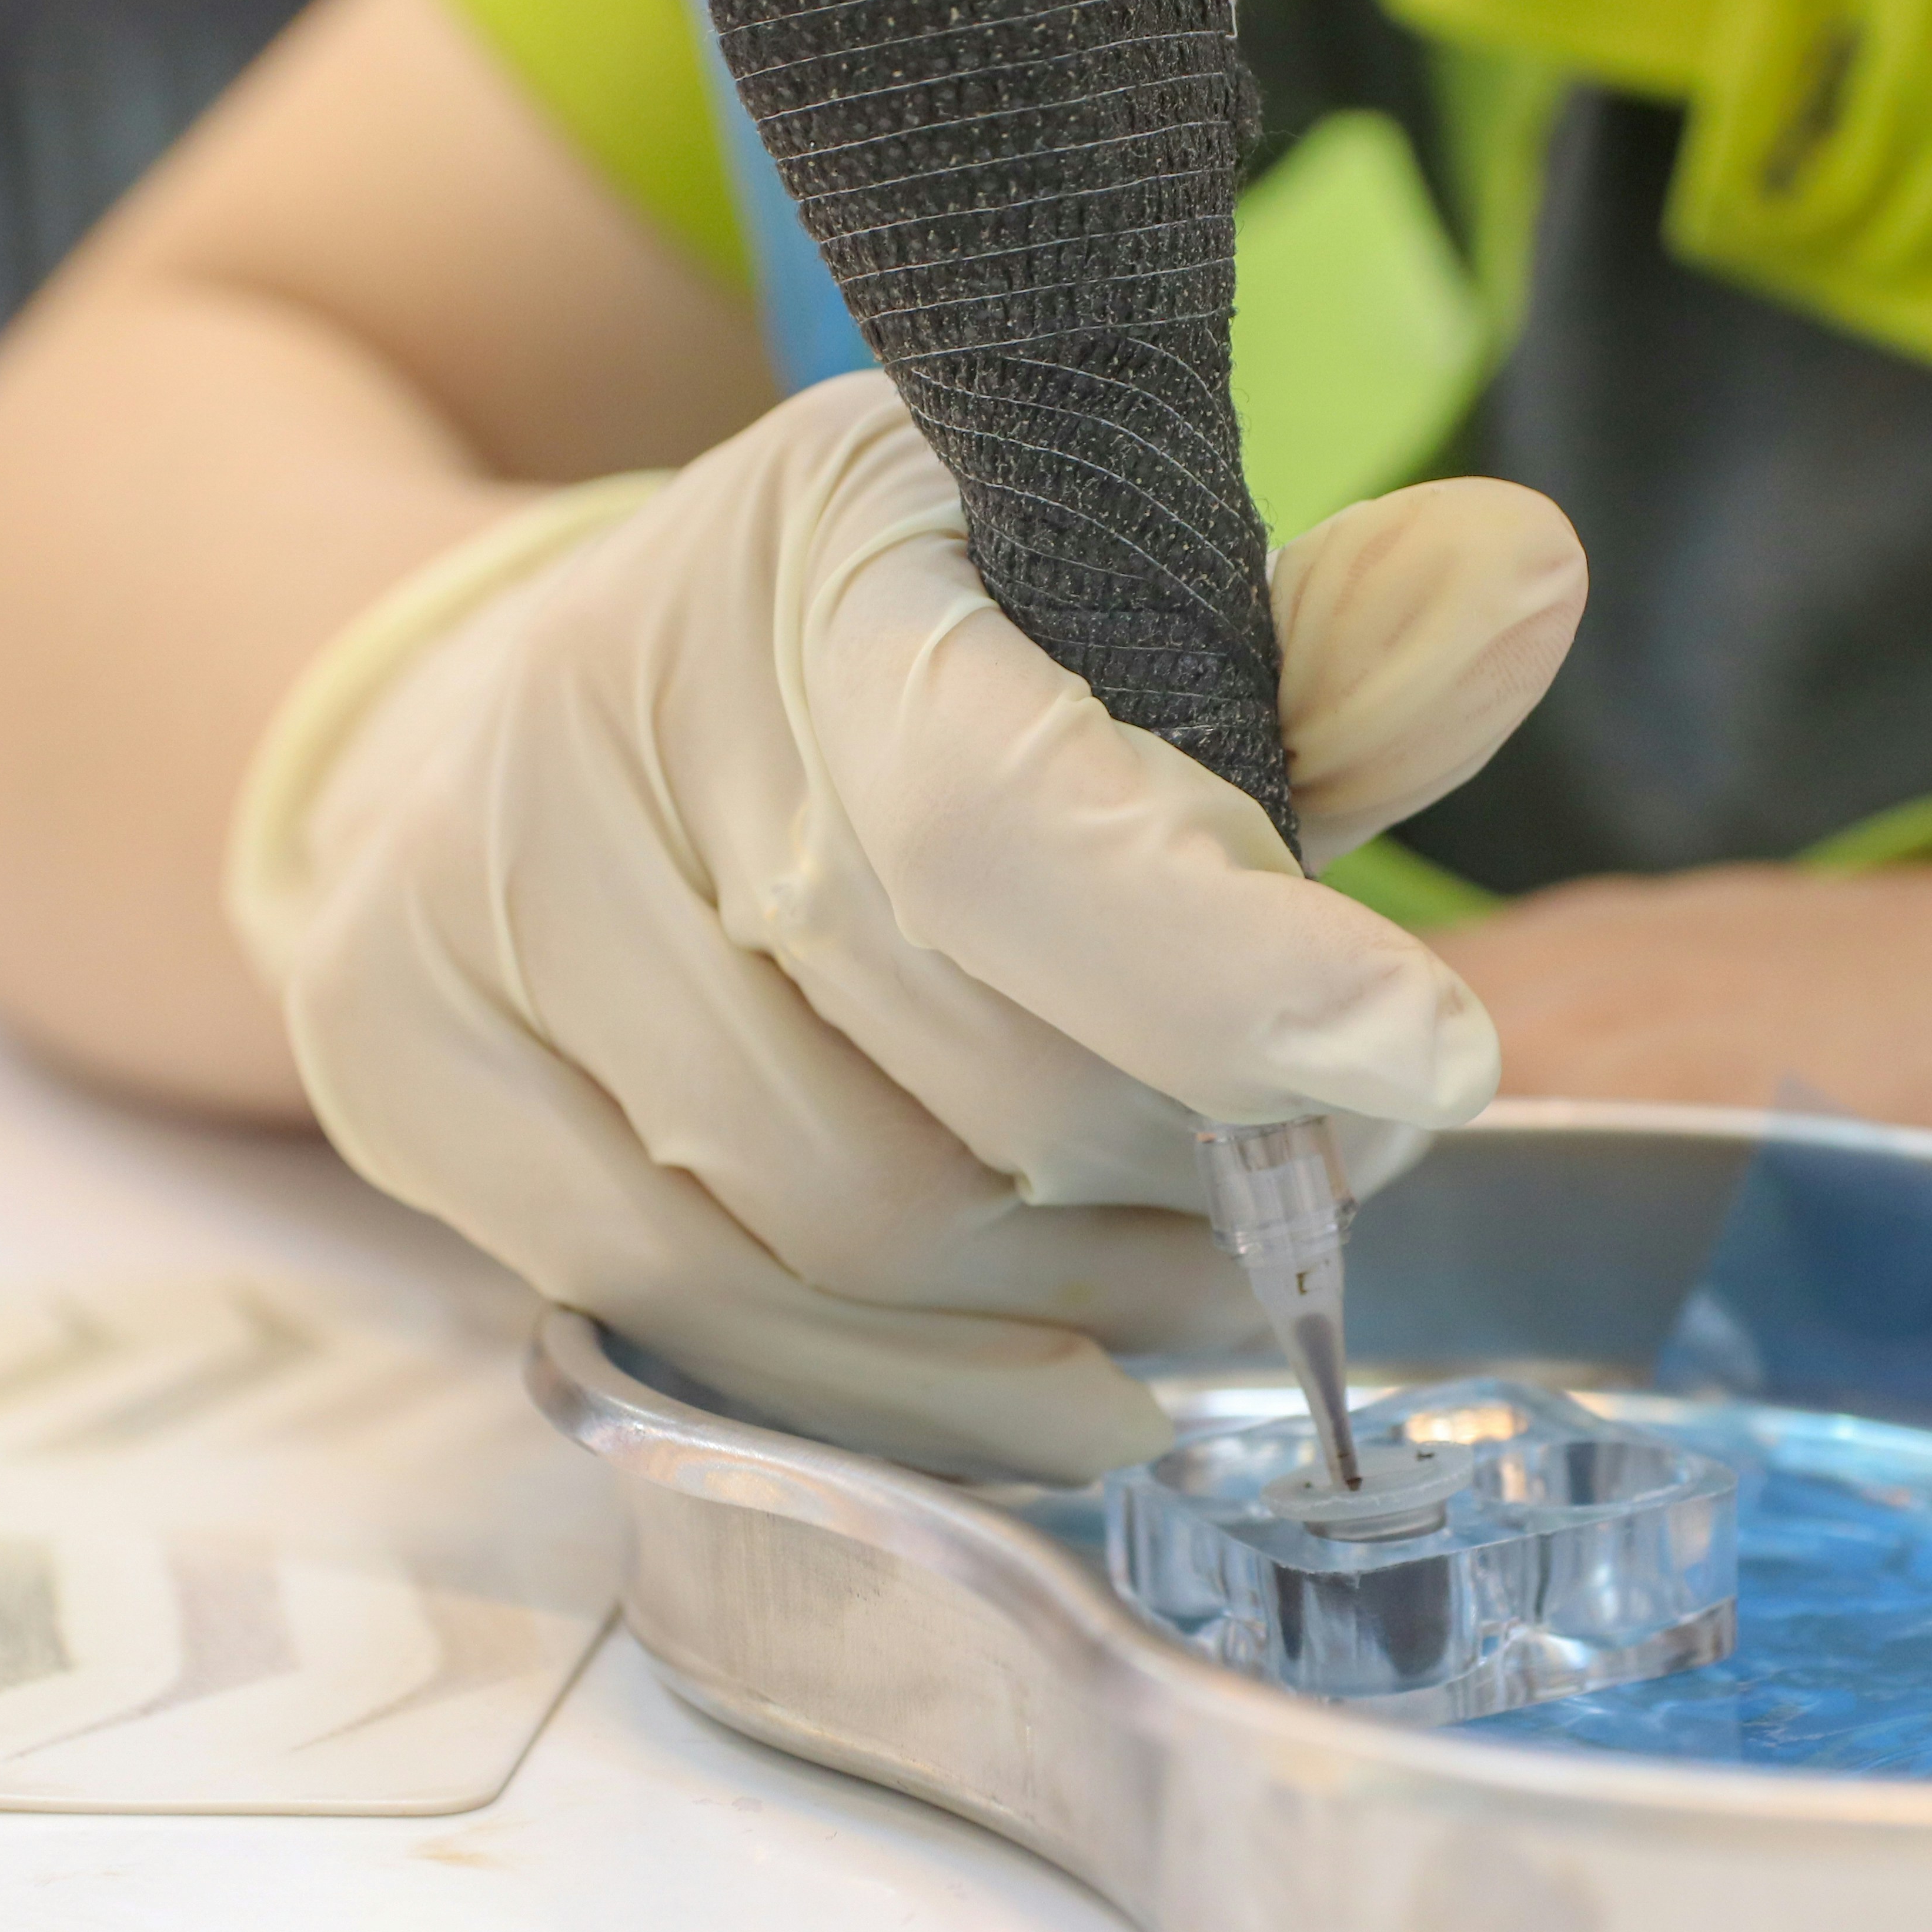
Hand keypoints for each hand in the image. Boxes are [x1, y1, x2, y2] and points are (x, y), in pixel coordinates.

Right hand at [236, 374, 1583, 1480]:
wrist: (516, 709)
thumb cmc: (870, 672)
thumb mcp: (1093, 612)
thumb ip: (1315, 661)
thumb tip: (1529, 580)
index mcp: (821, 556)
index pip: (1013, 816)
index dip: (1229, 966)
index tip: (1432, 1066)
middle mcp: (608, 707)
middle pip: (964, 1069)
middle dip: (1187, 1159)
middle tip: (1314, 1177)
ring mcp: (473, 895)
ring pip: (849, 1226)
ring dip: (1072, 1293)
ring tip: (1192, 1269)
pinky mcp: (402, 1063)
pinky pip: (701, 1310)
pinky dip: (912, 1374)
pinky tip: (1048, 1361)